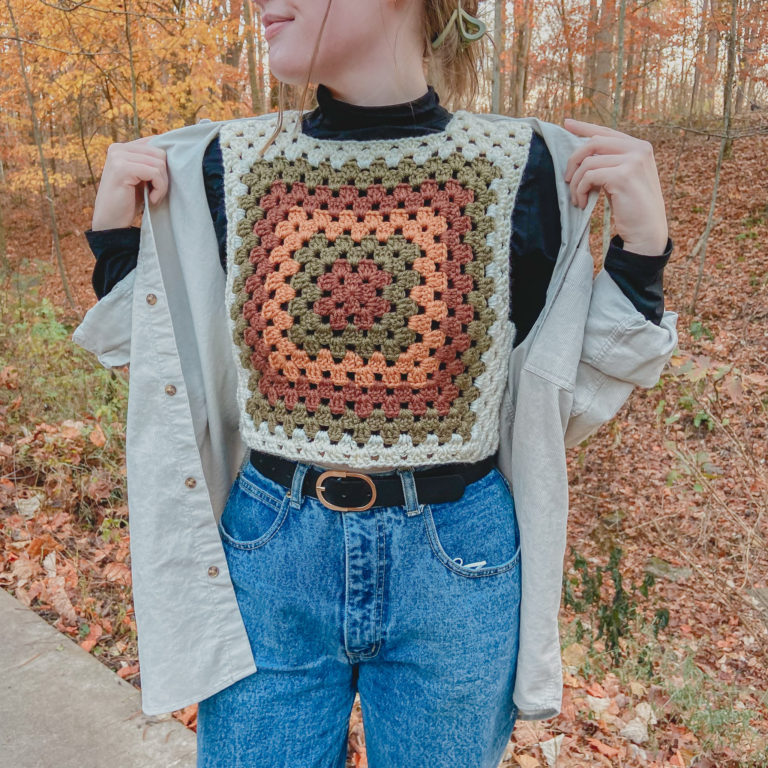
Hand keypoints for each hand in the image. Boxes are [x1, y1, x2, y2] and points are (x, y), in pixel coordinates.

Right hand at [91, 136, 167, 230]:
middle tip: (156, 193)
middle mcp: (118, 148)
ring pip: (159, 164)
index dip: (163, 163)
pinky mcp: (122, 168)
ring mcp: (118, 157)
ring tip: (153, 197)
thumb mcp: (141, 178)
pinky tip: (151, 199)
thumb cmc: (129, 201)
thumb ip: (150, 162)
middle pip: (160, 153)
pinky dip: (159, 188)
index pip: (154, 143)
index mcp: (122, 147)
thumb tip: (175, 151)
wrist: (111, 222)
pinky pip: (155, 173)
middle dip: (164, 176)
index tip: (159, 182)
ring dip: (162, 185)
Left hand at [562, 118, 667, 255]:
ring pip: (588, 163)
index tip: (566, 124)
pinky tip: (582, 203)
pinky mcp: (623, 176)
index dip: (584, 127)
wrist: (647, 231)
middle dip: (573, 161)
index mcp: (639, 147)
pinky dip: (580, 190)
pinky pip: (589, 177)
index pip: (606, 132)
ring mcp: (633, 161)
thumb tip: (583, 156)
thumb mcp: (624, 179)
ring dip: (575, 183)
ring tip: (577, 199)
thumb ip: (611, 163)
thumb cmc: (633, 208)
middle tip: (567, 180)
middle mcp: (638, 149)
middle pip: (592, 143)